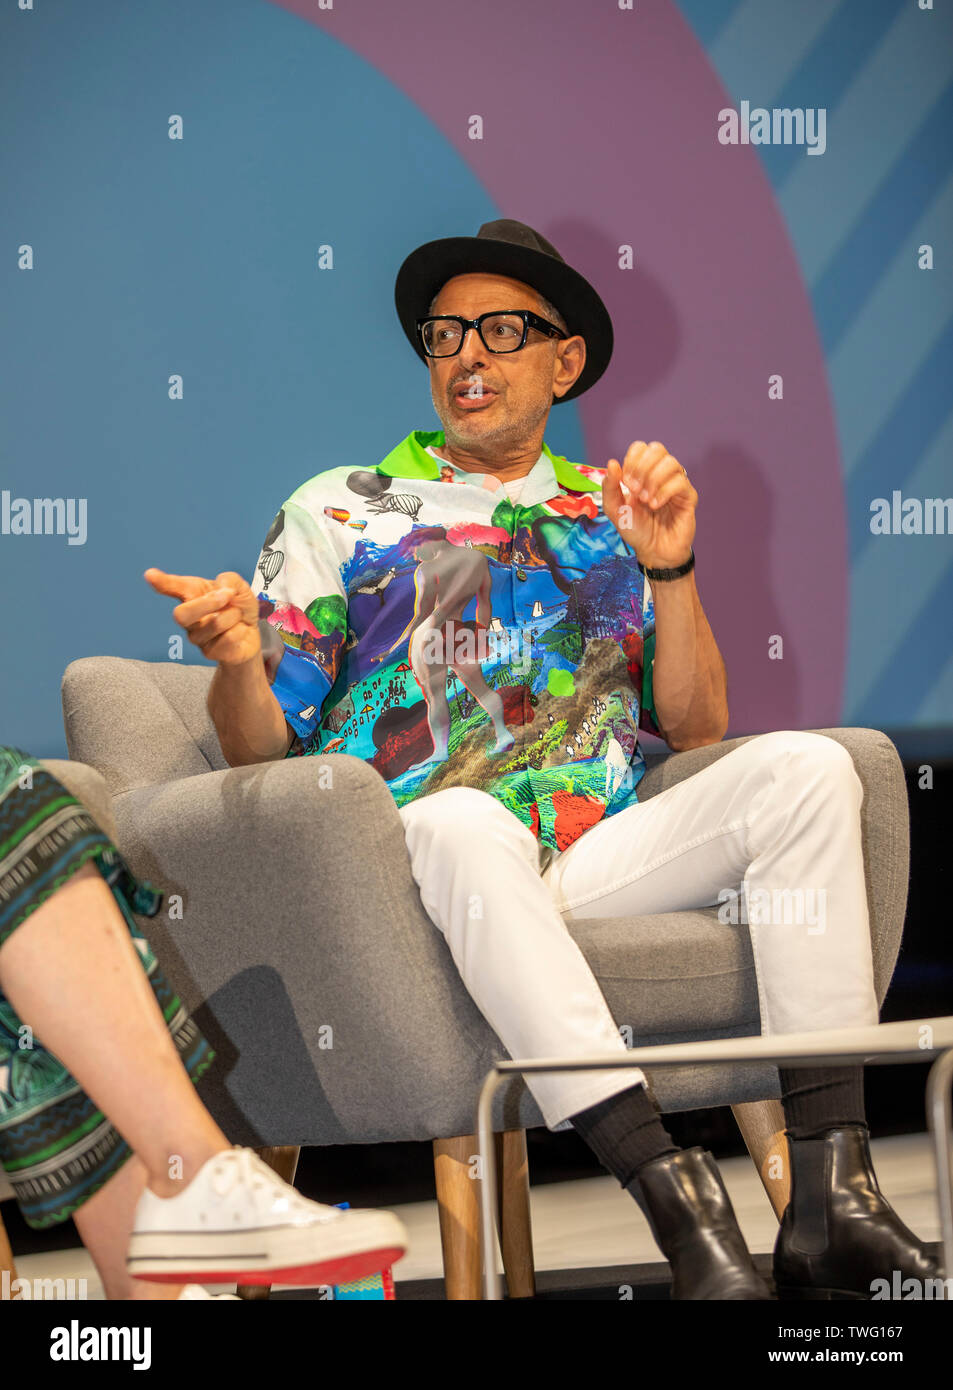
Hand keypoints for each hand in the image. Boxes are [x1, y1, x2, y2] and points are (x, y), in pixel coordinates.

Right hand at [144, 568, 261, 665]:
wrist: (252, 633)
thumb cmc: (238, 607)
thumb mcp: (238, 587)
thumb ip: (229, 580)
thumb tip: (222, 587)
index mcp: (192, 595)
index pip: (172, 588)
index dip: (161, 582)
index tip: (150, 575)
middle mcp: (189, 617)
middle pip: (181, 615)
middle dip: (207, 603)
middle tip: (227, 596)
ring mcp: (197, 637)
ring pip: (214, 624)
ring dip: (233, 615)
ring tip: (237, 615)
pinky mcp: (210, 652)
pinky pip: (228, 639)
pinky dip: (241, 631)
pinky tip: (239, 631)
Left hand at [602, 441, 696, 570]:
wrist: (652, 551)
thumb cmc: (635, 530)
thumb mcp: (615, 509)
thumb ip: (609, 487)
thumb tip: (612, 463)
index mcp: (643, 473)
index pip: (641, 448)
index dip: (632, 460)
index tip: (626, 483)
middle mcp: (661, 474)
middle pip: (657, 448)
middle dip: (642, 468)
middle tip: (634, 490)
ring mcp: (676, 484)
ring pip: (671, 462)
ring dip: (653, 479)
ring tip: (646, 500)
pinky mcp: (688, 496)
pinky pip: (680, 482)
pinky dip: (664, 492)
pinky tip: (655, 505)